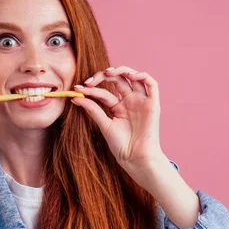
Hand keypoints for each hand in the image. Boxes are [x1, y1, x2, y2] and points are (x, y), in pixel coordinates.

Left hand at [71, 66, 165, 188]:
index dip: (91, 88)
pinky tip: (131, 76)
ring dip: (122, 70)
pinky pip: (151, 84)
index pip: (104, 91)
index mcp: (118, 106)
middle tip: (90, 81)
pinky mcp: (152, 103)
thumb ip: (93, 109)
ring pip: (133, 77)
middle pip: (117, 79)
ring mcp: (141, 101)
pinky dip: (142, 75)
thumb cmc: (121, 145)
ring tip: (108, 72)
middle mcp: (129, 101)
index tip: (78, 89)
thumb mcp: (104, 125)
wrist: (135, 158)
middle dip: (103, 76)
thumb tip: (75, 96)